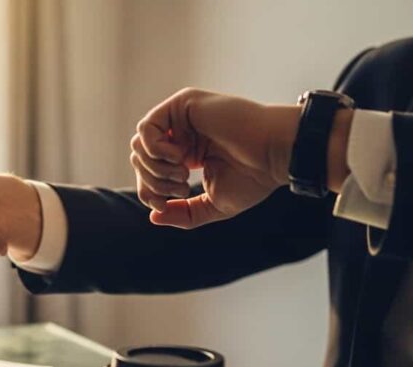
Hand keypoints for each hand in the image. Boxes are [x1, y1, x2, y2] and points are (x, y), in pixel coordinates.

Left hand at [130, 88, 300, 227]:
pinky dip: (156, 150)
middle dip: (152, 182)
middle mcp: (181, 133)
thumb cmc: (252, 178)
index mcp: (186, 153)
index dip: (148, 191)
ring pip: (138, 144)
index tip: (168, 202)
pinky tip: (180, 157)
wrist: (274, 155)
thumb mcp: (211, 206)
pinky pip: (146, 128)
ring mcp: (181, 116)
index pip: (148, 172)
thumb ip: (182, 214)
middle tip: (180, 188)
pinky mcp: (183, 103)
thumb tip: (153, 216)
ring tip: (182, 174)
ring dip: (155, 167)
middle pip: (139, 159)